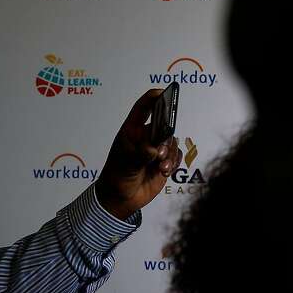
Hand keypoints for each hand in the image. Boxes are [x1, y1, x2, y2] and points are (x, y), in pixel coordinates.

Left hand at [95, 89, 181, 219]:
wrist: (121, 199)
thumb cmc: (116, 176)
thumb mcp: (125, 163)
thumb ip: (140, 154)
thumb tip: (154, 150)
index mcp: (131, 131)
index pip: (142, 109)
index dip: (152, 98)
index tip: (163, 93)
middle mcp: (145, 137)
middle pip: (164, 125)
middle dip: (165, 137)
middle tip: (159, 152)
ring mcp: (156, 150)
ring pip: (172, 142)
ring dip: (169, 155)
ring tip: (161, 167)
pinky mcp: (164, 162)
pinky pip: (176, 156)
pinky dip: (173, 163)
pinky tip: (164, 172)